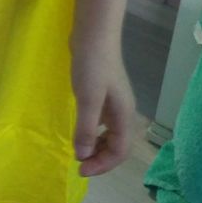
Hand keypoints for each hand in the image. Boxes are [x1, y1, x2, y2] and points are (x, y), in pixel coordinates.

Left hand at [70, 39, 136, 176]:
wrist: (94, 34)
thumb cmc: (92, 66)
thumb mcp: (88, 99)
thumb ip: (86, 128)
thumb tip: (83, 155)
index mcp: (123, 115)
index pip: (120, 151)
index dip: (102, 165)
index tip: (80, 169)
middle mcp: (122, 111)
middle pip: (117, 145)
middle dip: (100, 158)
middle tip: (78, 163)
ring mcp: (113, 102)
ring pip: (109, 134)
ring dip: (96, 146)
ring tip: (78, 151)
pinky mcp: (103, 93)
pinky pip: (101, 122)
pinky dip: (92, 131)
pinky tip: (79, 129)